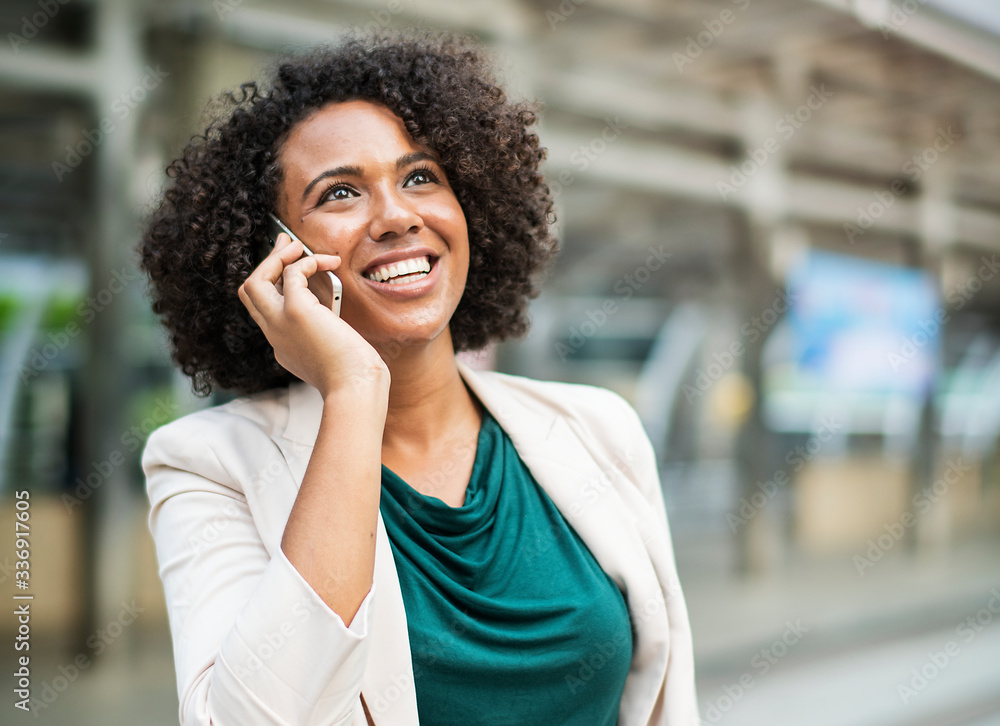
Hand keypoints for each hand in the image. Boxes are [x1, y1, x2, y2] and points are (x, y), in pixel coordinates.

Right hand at [238, 232, 388, 397]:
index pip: (265, 310)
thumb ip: (325, 333)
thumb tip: (333, 311)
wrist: (355, 388)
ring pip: (255, 282)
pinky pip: (291, 274)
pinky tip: (328, 262)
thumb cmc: (355, 376)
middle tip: (285, 245)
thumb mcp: (332, 352)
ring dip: (275, 258)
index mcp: (282, 346)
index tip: (291, 268)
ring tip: (298, 245)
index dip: (276, 286)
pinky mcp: (296, 312)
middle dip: (265, 264)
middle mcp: (275, 335)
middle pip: (250, 293)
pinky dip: (308, 262)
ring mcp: (280, 323)